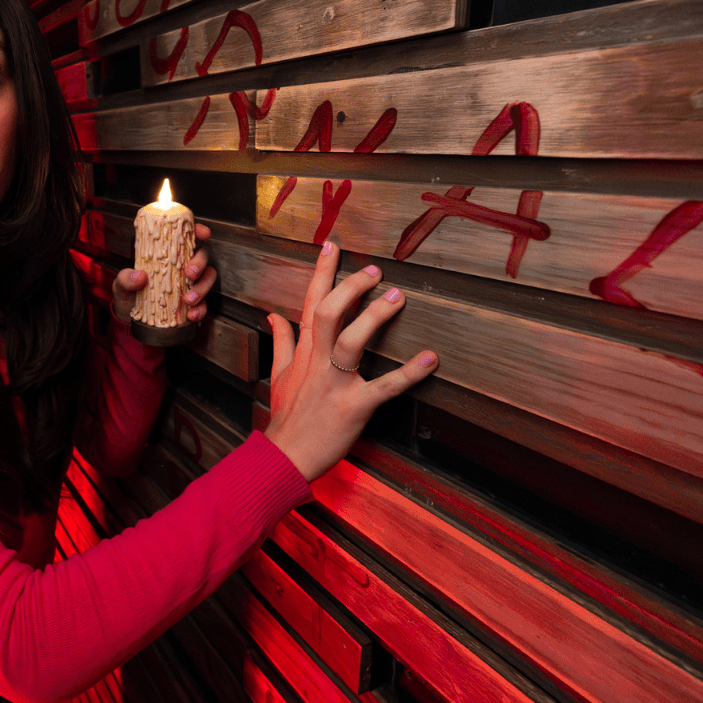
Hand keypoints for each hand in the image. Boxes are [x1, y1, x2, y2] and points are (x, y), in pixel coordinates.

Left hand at [112, 222, 215, 323]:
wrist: (128, 318)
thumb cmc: (127, 294)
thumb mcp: (122, 284)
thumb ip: (126, 278)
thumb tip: (139, 276)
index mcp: (167, 253)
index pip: (186, 237)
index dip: (198, 232)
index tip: (204, 234)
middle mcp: (181, 266)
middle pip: (202, 256)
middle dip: (200, 263)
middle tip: (189, 273)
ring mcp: (188, 284)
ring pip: (207, 278)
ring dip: (202, 287)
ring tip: (188, 300)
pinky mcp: (191, 303)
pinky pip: (204, 304)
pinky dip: (201, 309)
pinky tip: (192, 315)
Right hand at [263, 242, 436, 481]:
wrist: (284, 456)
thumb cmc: (286, 416)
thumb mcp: (278, 375)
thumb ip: (280, 342)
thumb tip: (272, 315)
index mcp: (304, 352)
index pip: (310, 304)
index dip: (321, 273)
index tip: (332, 246)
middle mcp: (317, 362)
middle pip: (328, 314)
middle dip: (350, 288)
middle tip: (375, 270)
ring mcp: (334, 383)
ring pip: (351, 342)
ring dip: (374, 317)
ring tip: (397, 296)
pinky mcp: (353, 407)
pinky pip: (383, 387)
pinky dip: (408, 374)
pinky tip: (429, 358)